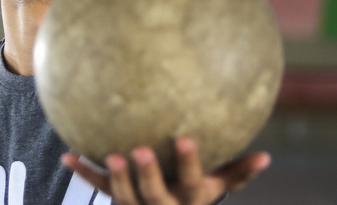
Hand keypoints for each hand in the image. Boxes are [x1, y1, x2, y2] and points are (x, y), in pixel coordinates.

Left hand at [61, 137, 270, 204]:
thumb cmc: (195, 196)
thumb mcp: (217, 188)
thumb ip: (238, 173)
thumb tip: (267, 156)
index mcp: (190, 200)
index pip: (193, 183)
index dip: (190, 163)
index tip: (185, 137)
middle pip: (155, 196)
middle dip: (147, 175)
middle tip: (138, 150)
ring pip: (125, 199)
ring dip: (116, 180)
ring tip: (110, 156)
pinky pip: (99, 189)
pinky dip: (83, 172)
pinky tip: (68, 155)